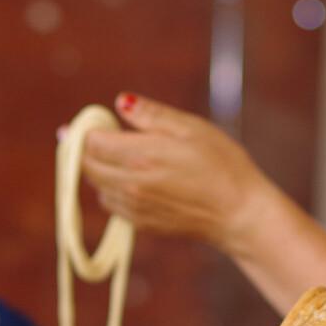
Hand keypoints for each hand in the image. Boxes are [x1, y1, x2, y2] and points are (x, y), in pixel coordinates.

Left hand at [81, 92, 275, 252]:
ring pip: (96, 186)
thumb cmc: (223, 166)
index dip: (87, 129)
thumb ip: (151, 115)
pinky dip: (111, 190)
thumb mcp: (191, 128)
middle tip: (100, 135)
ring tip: (118, 156)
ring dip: (98, 169)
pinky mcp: (141, 224)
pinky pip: (111, 204)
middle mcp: (130, 184)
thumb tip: (120, 102)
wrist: (240, 214)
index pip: (91, 142)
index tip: (97, 121)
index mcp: (141, 156)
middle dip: (85, 149)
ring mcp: (134, 207)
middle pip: (86, 166)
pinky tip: (131, 180)